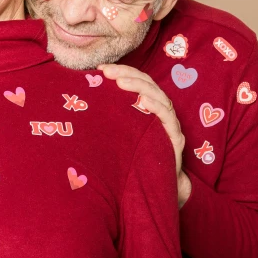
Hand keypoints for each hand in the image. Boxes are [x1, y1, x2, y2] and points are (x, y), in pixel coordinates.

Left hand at [98, 63, 191, 207]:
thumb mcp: (119, 134)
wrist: (157, 189)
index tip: (101, 69)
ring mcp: (169, 124)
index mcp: (148, 106)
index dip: (122, 71)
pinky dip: (156, 106)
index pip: (138, 80)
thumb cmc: (134, 159)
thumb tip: (83, 102)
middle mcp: (160, 111)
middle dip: (126, 74)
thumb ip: (110, 118)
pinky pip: (167, 117)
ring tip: (120, 82)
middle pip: (147, 84)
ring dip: (139, 86)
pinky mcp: (175, 138)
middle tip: (107, 72)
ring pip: (158, 96)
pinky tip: (143, 101)